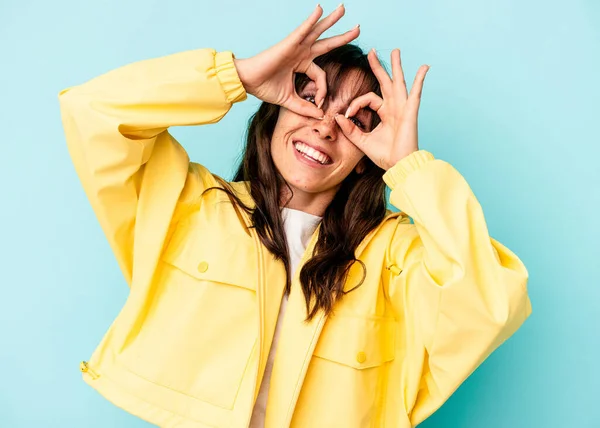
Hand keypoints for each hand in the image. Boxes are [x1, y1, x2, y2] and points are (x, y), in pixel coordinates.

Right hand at [233, 4, 358, 118]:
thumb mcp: (290, 101)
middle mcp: (301, 53)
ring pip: (318, 31)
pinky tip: (319, 8)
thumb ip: (305, 108)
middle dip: (343, 37)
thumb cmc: (265, 88)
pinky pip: (303, 29)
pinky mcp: (289, 43)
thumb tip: (320, 115)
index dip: (322, 91)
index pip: (321, 77)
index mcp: (302, 65)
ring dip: (331, 20)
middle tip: (358, 29)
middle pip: (327, 43)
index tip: (318, 104)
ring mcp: (296, 47)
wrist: (248, 82)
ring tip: (344, 9)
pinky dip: (311, 19)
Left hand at [334, 49, 429, 169]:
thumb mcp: (362, 141)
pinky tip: (424, 68)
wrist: (399, 165)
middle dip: (378, 67)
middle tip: (371, 52)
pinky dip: (419, 80)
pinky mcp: (410, 112)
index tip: (346, 115)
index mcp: (385, 113)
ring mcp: (403, 108)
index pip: (368, 98)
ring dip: (397, 66)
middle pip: (385, 82)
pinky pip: (415, 93)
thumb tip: (337, 117)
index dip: (355, 104)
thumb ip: (350, 129)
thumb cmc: (384, 155)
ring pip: (399, 82)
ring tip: (396, 51)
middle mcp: (394, 108)